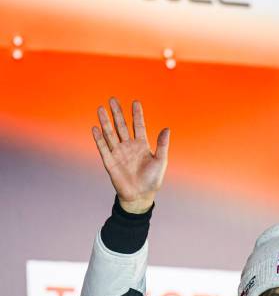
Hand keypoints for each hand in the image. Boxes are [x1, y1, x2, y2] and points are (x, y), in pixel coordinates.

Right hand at [92, 97, 169, 213]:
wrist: (140, 196)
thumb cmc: (152, 180)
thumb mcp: (161, 161)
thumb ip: (162, 145)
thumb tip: (167, 128)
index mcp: (142, 145)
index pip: (138, 126)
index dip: (137, 114)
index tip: (135, 102)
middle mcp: (129, 147)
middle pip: (122, 126)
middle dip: (117, 113)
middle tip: (112, 99)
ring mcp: (118, 153)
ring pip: (111, 134)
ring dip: (106, 122)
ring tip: (101, 109)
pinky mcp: (110, 162)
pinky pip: (104, 148)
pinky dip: (99, 138)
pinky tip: (96, 127)